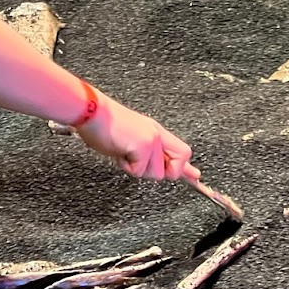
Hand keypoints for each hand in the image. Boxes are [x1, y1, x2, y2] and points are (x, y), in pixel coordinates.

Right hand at [73, 94, 198, 181]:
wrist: (92, 111)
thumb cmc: (103, 124)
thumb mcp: (130, 139)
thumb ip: (145, 151)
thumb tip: (153, 165)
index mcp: (155, 132)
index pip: (179, 151)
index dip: (186, 168)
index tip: (196, 177)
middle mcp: (158, 134)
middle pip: (176, 165)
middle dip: (159, 172)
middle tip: (138, 163)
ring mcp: (153, 139)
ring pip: (156, 173)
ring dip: (137, 169)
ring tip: (124, 153)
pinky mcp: (143, 145)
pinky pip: (139, 171)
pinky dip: (127, 167)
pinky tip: (119, 153)